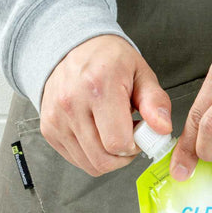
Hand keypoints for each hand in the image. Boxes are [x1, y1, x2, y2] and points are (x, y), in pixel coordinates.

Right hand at [40, 35, 170, 175]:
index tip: (139, 132)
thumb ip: (155, 102)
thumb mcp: (141, 73)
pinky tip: (98, 133)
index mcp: (98, 87)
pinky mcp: (48, 129)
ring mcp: (56, 118)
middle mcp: (71, 103)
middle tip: (129, 136)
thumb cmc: (110, 60)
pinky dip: (92, 155)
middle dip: (123, 156)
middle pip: (103, 159)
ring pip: (90, 164)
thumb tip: (162, 128)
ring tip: (113, 132)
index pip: (117, 143)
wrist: (73, 47)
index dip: (135, 146)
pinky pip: (77, 160)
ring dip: (108, 157)